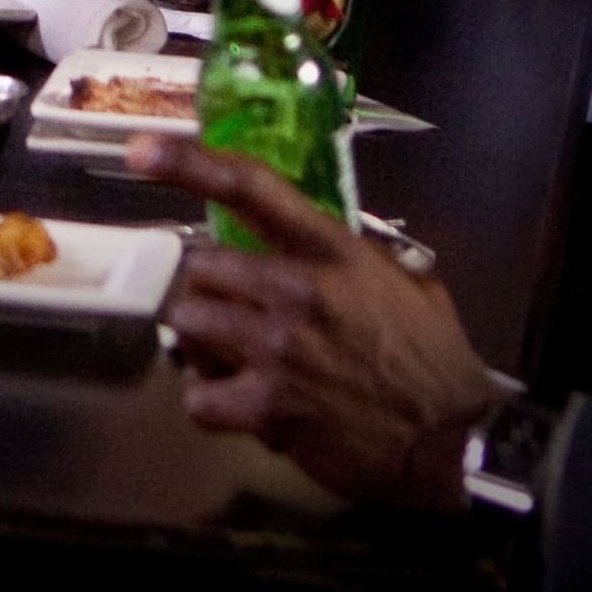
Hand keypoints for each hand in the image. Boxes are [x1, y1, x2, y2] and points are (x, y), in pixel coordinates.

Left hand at [129, 136, 516, 511]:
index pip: (252, 188)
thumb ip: (354, 256)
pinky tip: (241, 407)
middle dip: (210, 291)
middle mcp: (299, 289)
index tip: (140, 151)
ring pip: (189, 323)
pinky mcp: (267, 405)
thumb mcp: (407, 283)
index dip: (189, 163)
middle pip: (201, 266)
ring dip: (203, 344)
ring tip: (236, 363)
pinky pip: (197, 396)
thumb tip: (313, 241)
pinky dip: (209, 404)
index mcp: (333, 251)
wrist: (450, 441)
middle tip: (234, 317)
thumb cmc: (432, 361)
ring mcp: (279, 347)